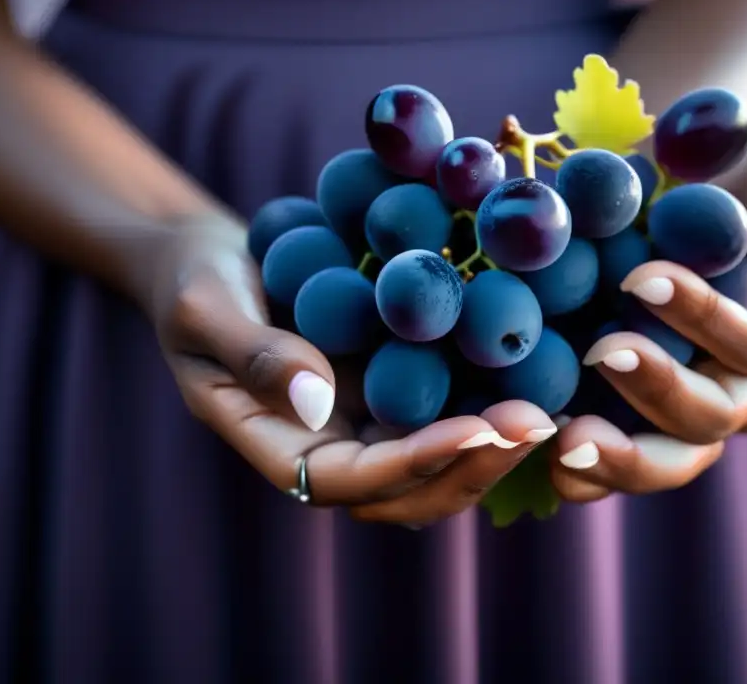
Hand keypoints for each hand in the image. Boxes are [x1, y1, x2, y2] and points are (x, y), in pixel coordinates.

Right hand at [144, 215, 556, 524]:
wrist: (214, 257)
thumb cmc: (193, 282)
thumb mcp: (204, 309)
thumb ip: (253, 356)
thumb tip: (317, 401)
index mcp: (281, 448)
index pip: (353, 480)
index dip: (417, 463)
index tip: (479, 427)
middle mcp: (332, 447)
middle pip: (412, 489)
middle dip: (477, 465)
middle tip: (539, 425)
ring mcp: (367, 420)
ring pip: (440, 460)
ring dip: (496, 444)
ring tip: (553, 409)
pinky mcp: (393, 386)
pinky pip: (445, 406)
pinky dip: (488, 400)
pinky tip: (537, 373)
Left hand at [552, 130, 746, 501]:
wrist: (680, 190)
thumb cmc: (745, 175)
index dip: (705, 318)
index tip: (642, 279)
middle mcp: (739, 383)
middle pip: (712, 419)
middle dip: (660, 392)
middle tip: (604, 355)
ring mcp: (679, 404)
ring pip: (666, 458)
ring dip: (619, 458)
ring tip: (565, 440)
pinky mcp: (626, 412)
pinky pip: (609, 458)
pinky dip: (577, 467)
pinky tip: (536, 447)